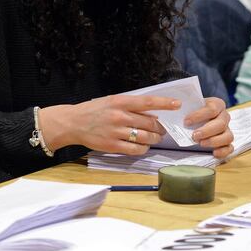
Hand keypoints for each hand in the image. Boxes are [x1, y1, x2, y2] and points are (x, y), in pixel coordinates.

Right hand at [41, 94, 178, 154]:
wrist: (73, 123)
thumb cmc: (94, 111)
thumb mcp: (112, 101)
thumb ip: (130, 105)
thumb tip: (152, 112)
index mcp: (120, 102)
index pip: (148, 102)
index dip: (165, 103)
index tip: (177, 104)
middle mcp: (120, 116)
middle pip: (150, 123)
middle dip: (160, 127)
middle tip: (162, 129)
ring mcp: (116, 132)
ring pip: (146, 137)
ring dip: (154, 139)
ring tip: (154, 138)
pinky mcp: (113, 146)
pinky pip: (136, 150)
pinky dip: (144, 149)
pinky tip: (143, 146)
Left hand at [186, 97, 233, 158]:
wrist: (195, 120)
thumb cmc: (192, 112)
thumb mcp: (188, 106)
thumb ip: (184, 107)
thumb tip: (172, 107)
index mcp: (217, 104)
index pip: (212, 109)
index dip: (199, 115)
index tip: (186, 121)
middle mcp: (224, 116)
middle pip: (221, 124)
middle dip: (207, 131)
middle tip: (194, 136)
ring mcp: (227, 130)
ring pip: (228, 136)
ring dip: (214, 141)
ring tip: (201, 144)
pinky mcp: (226, 142)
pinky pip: (230, 148)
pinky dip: (223, 151)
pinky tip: (214, 153)